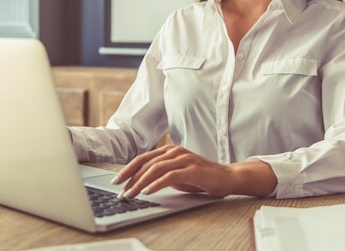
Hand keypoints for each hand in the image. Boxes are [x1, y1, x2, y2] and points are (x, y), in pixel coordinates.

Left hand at [111, 145, 234, 198]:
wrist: (227, 177)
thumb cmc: (201, 177)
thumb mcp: (177, 175)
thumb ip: (161, 174)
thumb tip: (140, 182)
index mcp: (169, 150)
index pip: (143, 158)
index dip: (128, 169)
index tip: (117, 181)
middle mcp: (174, 151)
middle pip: (146, 162)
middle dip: (130, 178)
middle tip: (121, 192)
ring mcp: (184, 159)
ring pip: (155, 168)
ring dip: (140, 183)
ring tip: (131, 194)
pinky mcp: (192, 169)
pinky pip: (170, 175)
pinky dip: (156, 184)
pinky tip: (148, 191)